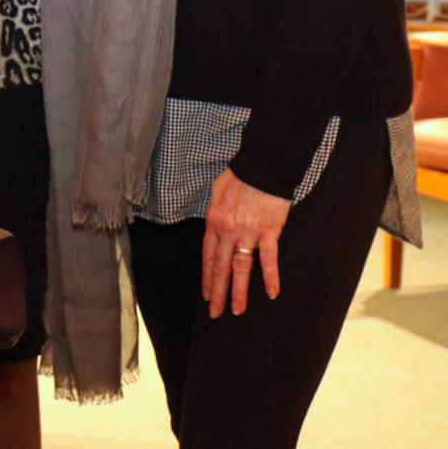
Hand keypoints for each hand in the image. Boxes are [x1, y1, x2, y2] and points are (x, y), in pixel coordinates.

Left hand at [202, 167, 290, 317]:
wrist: (262, 167)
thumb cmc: (239, 177)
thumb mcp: (216, 194)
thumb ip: (215, 215)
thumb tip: (214, 230)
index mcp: (214, 222)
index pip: (207, 257)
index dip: (207, 278)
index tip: (206, 296)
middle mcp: (228, 230)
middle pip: (220, 267)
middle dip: (217, 293)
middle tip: (216, 313)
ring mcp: (248, 232)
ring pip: (240, 268)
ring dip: (239, 291)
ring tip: (237, 310)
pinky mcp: (269, 231)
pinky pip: (269, 258)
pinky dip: (270, 276)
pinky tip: (272, 293)